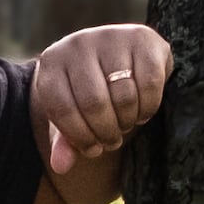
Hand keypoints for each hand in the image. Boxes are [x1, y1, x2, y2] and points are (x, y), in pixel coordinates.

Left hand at [32, 21, 171, 173]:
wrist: (116, 57)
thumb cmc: (88, 92)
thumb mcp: (72, 115)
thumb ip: (65, 141)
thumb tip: (61, 166)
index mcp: (53, 62)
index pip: (62, 109)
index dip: (79, 138)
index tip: (92, 149)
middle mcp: (79, 43)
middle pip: (94, 104)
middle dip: (107, 132)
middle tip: (112, 141)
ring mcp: (111, 36)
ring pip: (124, 96)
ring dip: (127, 122)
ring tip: (125, 125)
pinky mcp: (143, 38)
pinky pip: (150, 84)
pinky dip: (148, 107)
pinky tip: (142, 111)